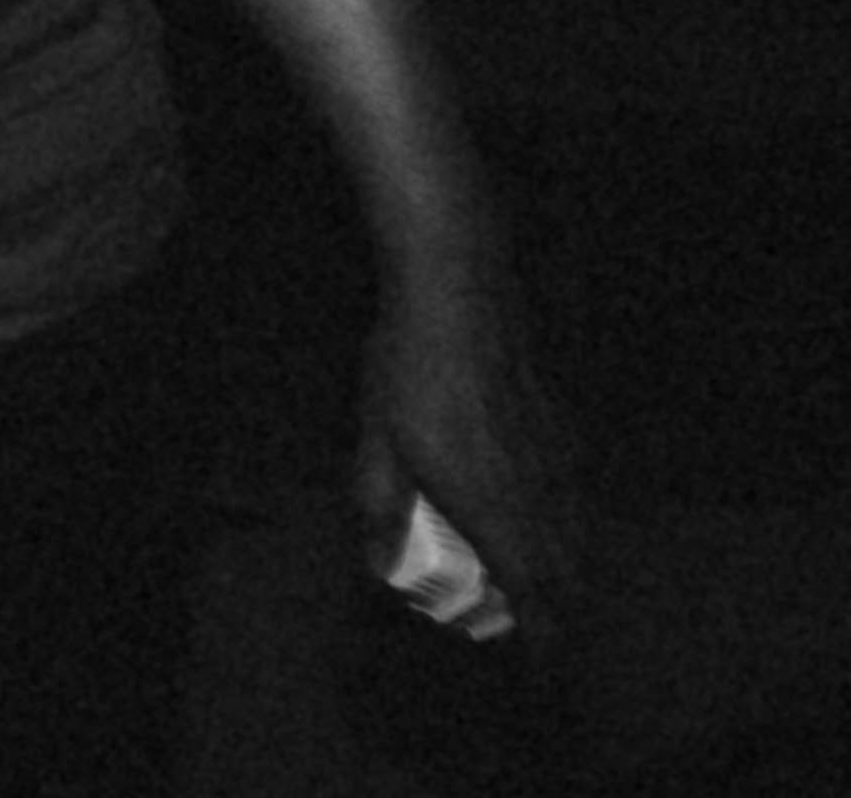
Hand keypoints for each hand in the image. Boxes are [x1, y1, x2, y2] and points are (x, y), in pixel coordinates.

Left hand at [355, 276, 581, 643]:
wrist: (461, 298)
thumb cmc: (409, 372)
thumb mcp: (376, 444)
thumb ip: (381, 510)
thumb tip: (381, 565)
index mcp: (494, 508)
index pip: (535, 592)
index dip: (543, 632)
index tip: (540, 656)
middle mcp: (541, 495)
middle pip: (569, 576)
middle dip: (556, 610)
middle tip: (530, 624)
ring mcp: (560, 462)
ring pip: (579, 539)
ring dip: (563, 570)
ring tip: (533, 581)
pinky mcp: (565, 434)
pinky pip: (577, 501)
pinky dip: (567, 528)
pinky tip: (538, 519)